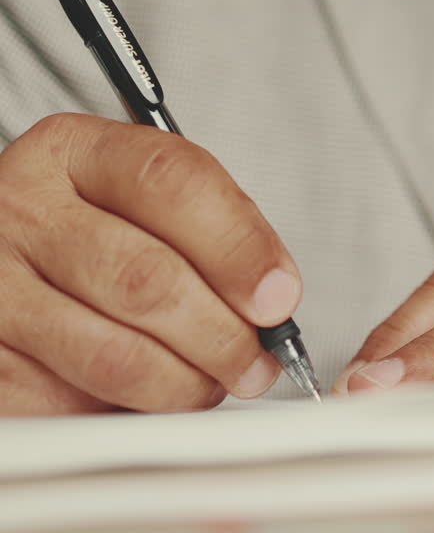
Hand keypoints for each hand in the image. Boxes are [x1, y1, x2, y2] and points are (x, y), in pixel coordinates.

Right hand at [0, 114, 301, 413]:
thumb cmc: (85, 222)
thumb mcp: (133, 192)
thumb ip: (207, 224)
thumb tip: (272, 294)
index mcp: (73, 149)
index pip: (170, 181)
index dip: (237, 244)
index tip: (279, 295)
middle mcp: (23, 208)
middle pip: (145, 277)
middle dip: (221, 331)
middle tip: (258, 359)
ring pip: (113, 354)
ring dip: (185, 382)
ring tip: (213, 380)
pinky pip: (73, 404)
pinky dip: (127, 412)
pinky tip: (148, 393)